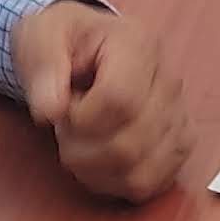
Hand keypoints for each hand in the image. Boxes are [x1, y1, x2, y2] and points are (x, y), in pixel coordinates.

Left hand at [10, 0, 191, 201]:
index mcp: (138, 44)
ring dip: (95, 169)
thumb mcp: (41, 37)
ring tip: (81, 140)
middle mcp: (168, 80)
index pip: (120, 100)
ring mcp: (178, 115)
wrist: (84, 46)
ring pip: (141, 170)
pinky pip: (150, 182)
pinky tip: (97, 160)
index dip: (80, 118)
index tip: (61, 109)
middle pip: (131, 143)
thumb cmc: (64, 41)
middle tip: (65, 125)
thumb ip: (43, 67)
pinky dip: (114, 182)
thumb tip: (50, 111)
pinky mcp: (178, 144)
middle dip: (81, 148)